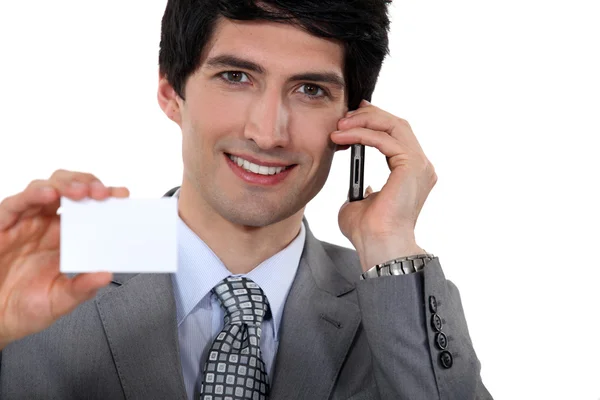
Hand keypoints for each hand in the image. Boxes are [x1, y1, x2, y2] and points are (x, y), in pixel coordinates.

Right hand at [0, 170, 128, 348]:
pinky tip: (49, 194)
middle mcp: (46, 225)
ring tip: (82, 192)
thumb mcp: (60, 301)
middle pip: (69, 189)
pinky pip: (16, 203)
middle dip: (88, 184)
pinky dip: (33, 195)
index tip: (122, 196)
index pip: (89, 209)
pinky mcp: (2, 225)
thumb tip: (105, 275)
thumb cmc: (25, 307)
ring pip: (45, 188)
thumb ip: (82, 288)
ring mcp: (24, 222)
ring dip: (66, 184)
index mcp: (65, 238)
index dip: (105, 198)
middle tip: (104, 193)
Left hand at [331, 100, 436, 270]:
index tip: (352, 115)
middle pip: (397, 124)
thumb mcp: (359, 203)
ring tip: (340, 125)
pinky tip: (343, 136)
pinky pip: (385, 140)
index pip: (396, 135)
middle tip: (343, 116)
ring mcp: (419, 165)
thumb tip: (361, 185)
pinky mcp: (412, 166)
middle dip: (369, 115)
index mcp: (411, 173)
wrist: (377, 245)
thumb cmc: (368, 231)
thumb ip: (362, 189)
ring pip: (393, 126)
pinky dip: (362, 134)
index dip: (375, 120)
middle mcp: (420, 166)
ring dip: (364, 121)